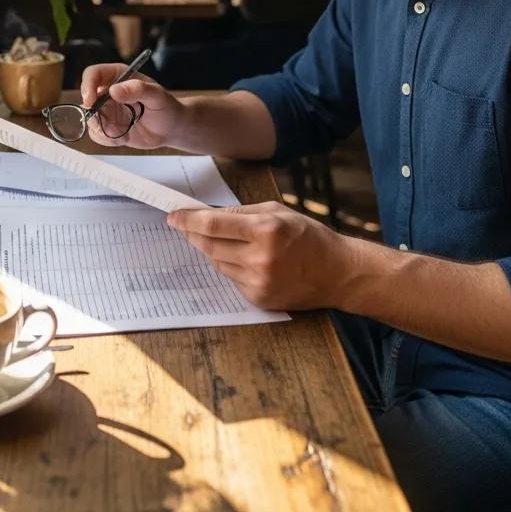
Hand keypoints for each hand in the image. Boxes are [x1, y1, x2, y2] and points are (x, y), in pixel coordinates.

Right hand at [80, 62, 184, 148]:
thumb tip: (114, 90)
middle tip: (111, 127)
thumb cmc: (166, 107)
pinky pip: (96, 134)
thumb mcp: (157, 96)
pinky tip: (124, 138)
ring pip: (89, 119)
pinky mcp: (107, 126)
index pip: (93, 74)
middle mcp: (108, 91)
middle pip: (86, 98)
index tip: (90, 101)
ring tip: (123, 133)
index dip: (87, 85)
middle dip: (94, 115)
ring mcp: (106, 110)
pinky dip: (107, 140)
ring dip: (103, 129)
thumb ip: (138, 90)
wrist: (170, 129)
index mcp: (118, 76)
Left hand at [166, 202, 348, 309]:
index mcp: (265, 230)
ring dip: (214, 251)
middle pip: (209, 246)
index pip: (213, 225)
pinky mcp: (260, 299)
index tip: (173, 217)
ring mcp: (259, 282)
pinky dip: (232, 267)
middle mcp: (260, 258)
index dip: (188, 221)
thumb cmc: (308, 236)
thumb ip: (240, 213)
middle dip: (193, 235)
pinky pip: (232, 279)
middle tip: (184, 226)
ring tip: (230, 242)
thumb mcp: (276, 211)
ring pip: (218, 263)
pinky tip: (247, 260)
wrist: (337, 272)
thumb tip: (207, 215)